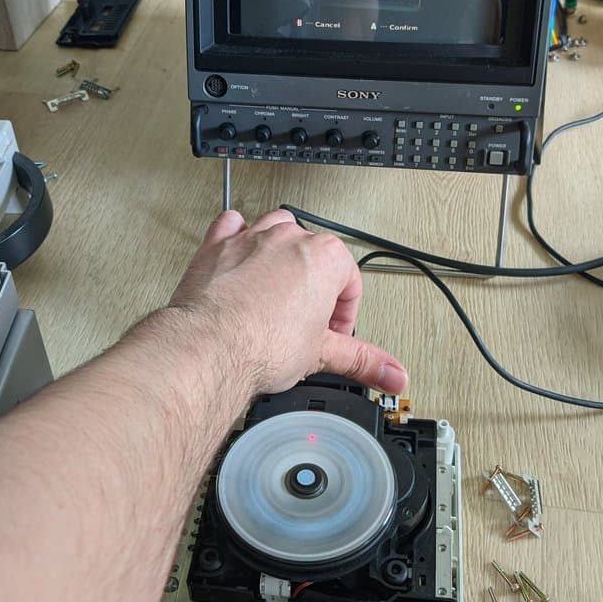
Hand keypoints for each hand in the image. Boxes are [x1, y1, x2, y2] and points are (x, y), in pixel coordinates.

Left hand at [169, 209, 407, 397]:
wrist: (209, 346)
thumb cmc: (262, 343)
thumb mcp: (322, 354)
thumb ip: (363, 360)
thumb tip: (394, 374)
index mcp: (324, 257)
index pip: (349, 281)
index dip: (344, 314)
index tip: (333, 334)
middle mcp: (289, 239)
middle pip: (315, 256)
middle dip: (314, 286)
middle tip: (307, 322)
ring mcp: (251, 238)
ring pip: (277, 231)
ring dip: (282, 255)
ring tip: (279, 290)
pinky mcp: (217, 246)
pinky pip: (232, 227)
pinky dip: (238, 237)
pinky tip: (241, 257)